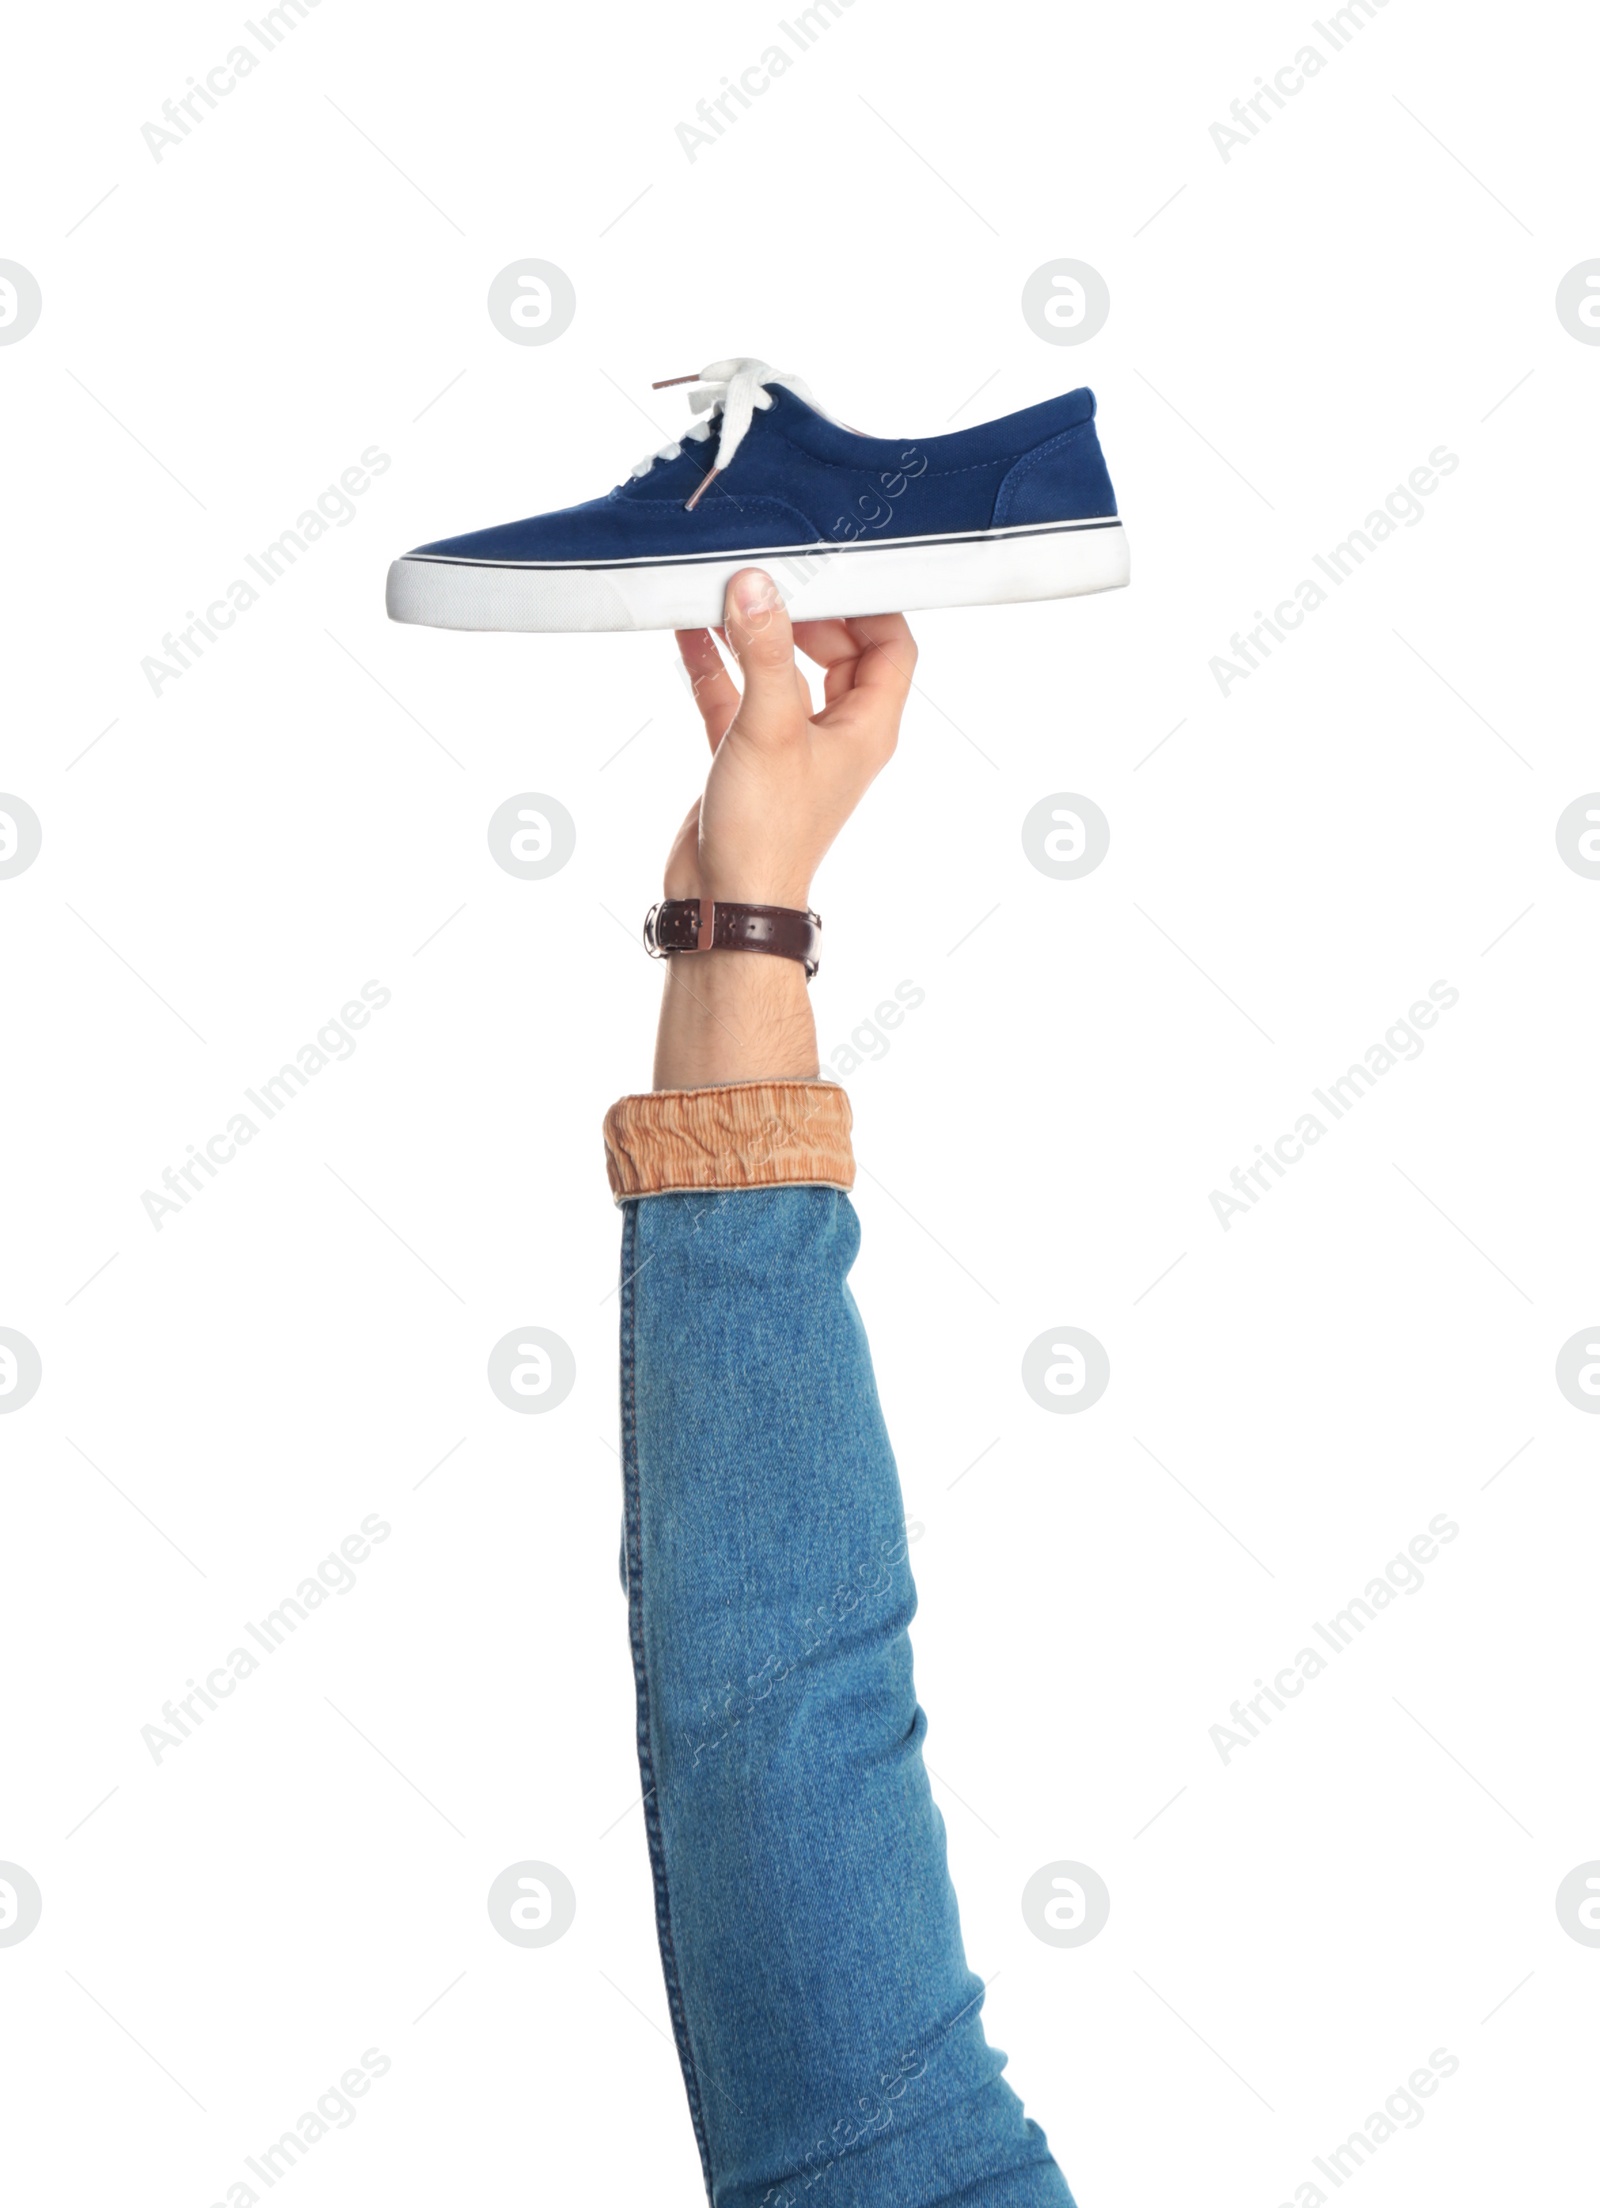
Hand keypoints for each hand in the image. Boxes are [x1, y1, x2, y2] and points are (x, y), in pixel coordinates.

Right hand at [664, 567, 916, 907]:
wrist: (726, 902)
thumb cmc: (768, 833)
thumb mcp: (770, 727)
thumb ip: (766, 653)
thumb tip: (756, 587)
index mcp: (866, 727)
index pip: (891, 646)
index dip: (869, 604)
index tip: (830, 568)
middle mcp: (835, 733)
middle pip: (836, 649)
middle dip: (803, 611)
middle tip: (769, 577)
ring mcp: (790, 743)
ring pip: (780, 670)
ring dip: (754, 633)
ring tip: (722, 591)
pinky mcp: (747, 755)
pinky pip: (736, 694)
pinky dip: (717, 664)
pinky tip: (689, 632)